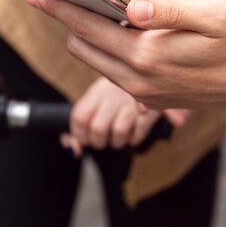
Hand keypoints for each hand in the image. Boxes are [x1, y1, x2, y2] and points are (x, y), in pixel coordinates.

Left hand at [26, 0, 225, 116]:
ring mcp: (143, 94)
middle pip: (83, 47)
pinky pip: (114, 75)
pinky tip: (116, 35)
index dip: (60, 7)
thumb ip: (169, 11)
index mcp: (148, 56)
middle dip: (66, 21)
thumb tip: (131, 8)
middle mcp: (139, 80)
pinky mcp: (150, 100)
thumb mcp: (215, 14)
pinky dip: (105, 53)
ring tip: (84, 11)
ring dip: (85, 37)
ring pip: (96, 62)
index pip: (88, 28)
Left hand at [61, 76, 188, 157]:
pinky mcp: (151, 109)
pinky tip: (133, 133)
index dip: (79, 134)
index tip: (85, 138)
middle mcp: (113, 93)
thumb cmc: (117, 94)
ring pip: (119, 132)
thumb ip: (81, 126)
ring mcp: (132, 101)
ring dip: (118, 142)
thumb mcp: (96, 102)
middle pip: (98, 129)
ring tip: (118, 137)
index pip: (79, 117)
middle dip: (99, 142)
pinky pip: (138, 133)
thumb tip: (74, 151)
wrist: (148, 75)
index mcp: (97, 91)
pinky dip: (134, 139)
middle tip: (102, 140)